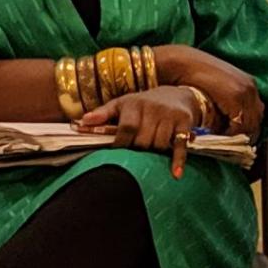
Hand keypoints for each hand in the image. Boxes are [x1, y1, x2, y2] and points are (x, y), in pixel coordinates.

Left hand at [79, 85, 199, 177]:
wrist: (178, 93)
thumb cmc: (145, 103)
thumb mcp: (123, 103)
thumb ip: (103, 113)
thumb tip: (82, 122)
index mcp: (135, 103)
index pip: (126, 128)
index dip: (121, 144)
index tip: (118, 152)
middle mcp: (153, 108)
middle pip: (143, 140)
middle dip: (138, 150)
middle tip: (137, 150)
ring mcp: (170, 115)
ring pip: (158, 145)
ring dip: (154, 153)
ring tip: (152, 149)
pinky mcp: (185, 122)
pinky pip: (179, 144)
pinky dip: (178, 160)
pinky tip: (176, 173)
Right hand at [151, 45, 263, 138]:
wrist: (185, 64)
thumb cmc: (197, 77)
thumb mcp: (219, 89)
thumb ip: (228, 102)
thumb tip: (231, 123)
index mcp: (249, 85)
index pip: (257, 113)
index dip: (250, 128)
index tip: (241, 139)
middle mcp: (251, 88)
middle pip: (257, 119)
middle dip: (247, 134)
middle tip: (236, 145)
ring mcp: (245, 92)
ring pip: (250, 123)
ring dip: (239, 135)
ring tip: (227, 141)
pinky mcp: (235, 97)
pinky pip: (239, 123)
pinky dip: (232, 132)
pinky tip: (221, 135)